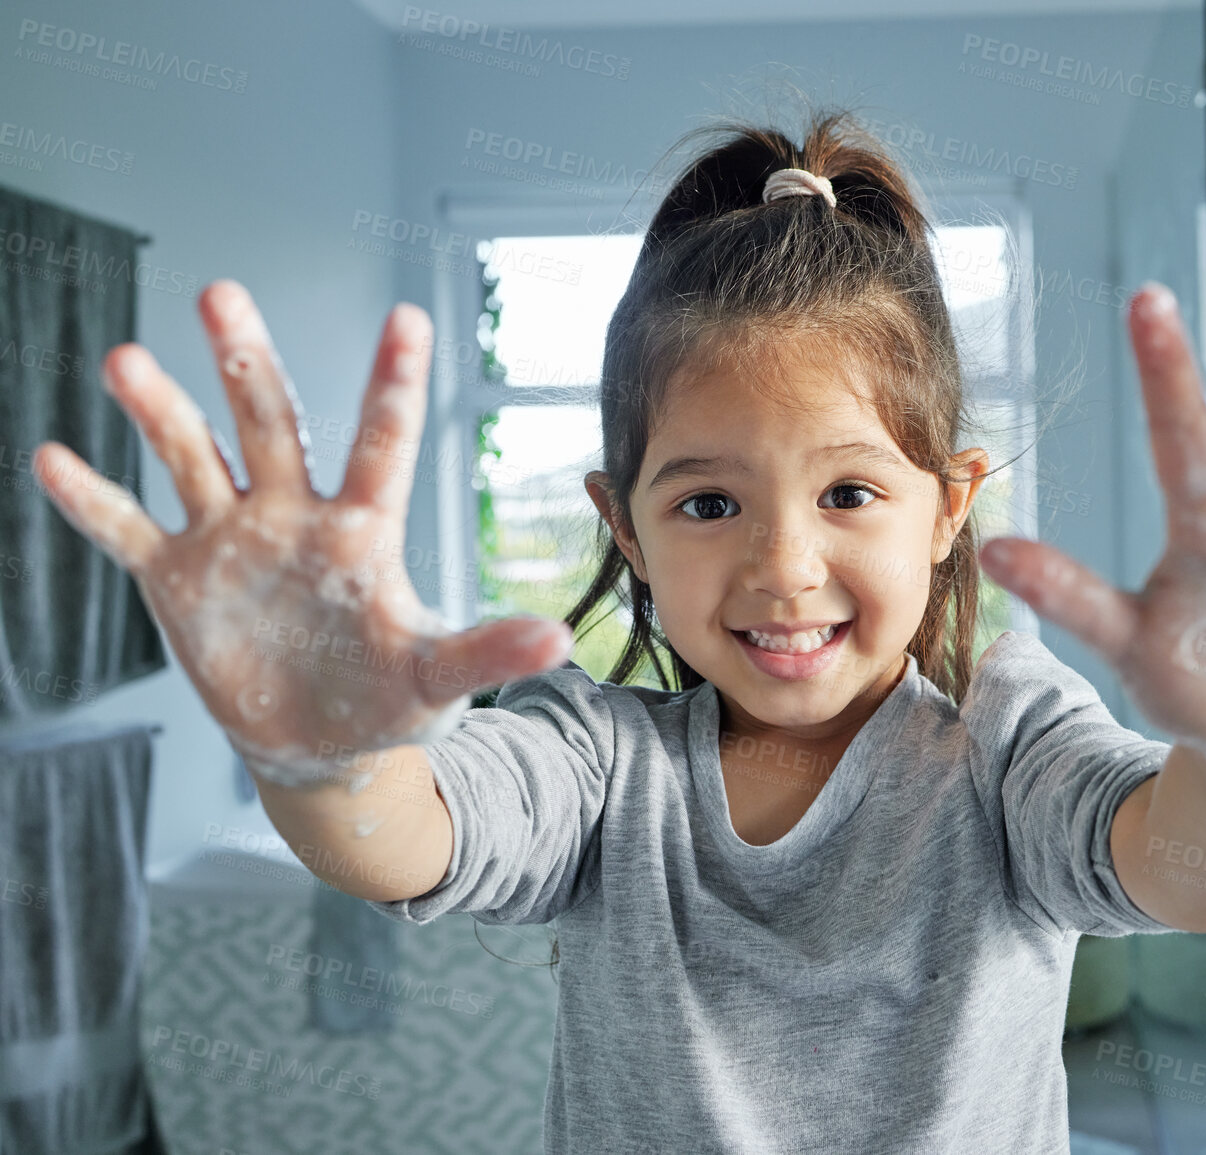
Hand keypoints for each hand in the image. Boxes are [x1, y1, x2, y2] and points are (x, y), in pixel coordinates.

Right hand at [33, 281, 572, 784]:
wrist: (319, 741)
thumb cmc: (387, 698)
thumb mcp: (438, 679)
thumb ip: (486, 652)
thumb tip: (558, 644)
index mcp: (363, 531)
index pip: (382, 443)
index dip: (392, 383)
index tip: (407, 316)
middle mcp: (294, 515)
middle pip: (271, 421)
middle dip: (246, 361)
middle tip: (220, 293)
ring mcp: (232, 540)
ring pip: (193, 456)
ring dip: (160, 412)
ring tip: (126, 361)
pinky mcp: (179, 579)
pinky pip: (129, 530)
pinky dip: (91, 501)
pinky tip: (51, 457)